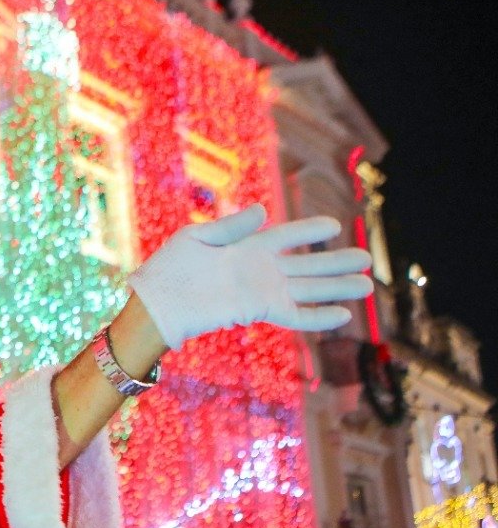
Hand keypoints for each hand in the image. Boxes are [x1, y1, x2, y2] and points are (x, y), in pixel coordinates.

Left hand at [128, 204, 373, 348]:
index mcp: (248, 246)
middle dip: (337, 263)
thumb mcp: (198, 237)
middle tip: (367, 259)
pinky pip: (296, 315)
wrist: (159, 302)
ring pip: (309, 290)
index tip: (335, 225)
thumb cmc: (172, 267)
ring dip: (337, 288)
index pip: (288, 236)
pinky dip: (319, 317)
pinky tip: (343, 315)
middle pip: (308, 265)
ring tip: (367, 285)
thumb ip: (233, 226)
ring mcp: (263, 291)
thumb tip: (264, 211)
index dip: (311, 230)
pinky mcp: (259, 311)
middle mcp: (261, 269)